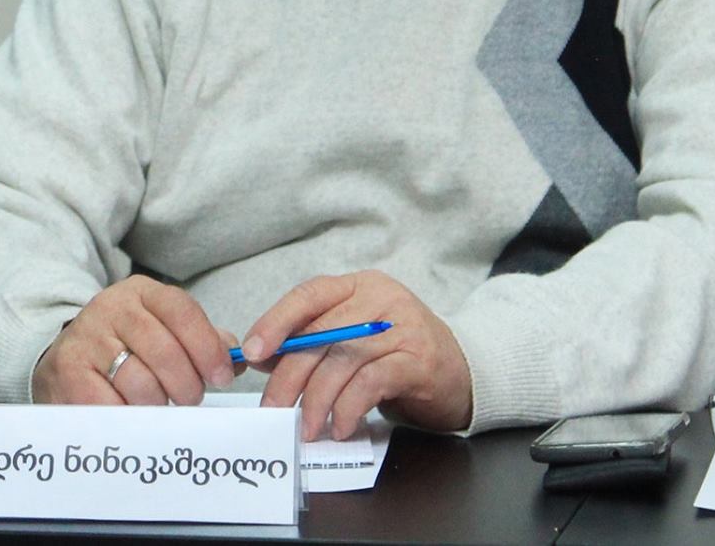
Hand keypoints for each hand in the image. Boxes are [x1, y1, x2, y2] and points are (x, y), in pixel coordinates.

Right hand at [31, 276, 237, 405]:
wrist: (66, 358)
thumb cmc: (125, 348)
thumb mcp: (162, 330)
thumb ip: (201, 341)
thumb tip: (237, 358)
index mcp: (140, 293)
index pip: (181, 311)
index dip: (207, 347)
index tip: (222, 376)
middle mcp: (110, 308)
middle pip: (164, 350)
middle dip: (187, 384)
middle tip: (191, 398)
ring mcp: (87, 339)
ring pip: (140, 382)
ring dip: (159, 404)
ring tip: (160, 406)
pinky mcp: (68, 372)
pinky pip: (112, 405)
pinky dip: (130, 416)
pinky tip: (135, 415)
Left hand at [241, 271, 471, 438]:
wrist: (463, 373)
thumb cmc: (398, 356)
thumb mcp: (354, 339)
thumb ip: (313, 341)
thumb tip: (261, 356)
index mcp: (358, 286)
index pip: (308, 295)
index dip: (275, 322)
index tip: (251, 352)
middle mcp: (381, 299)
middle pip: (321, 334)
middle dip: (290, 375)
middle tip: (273, 406)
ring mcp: (404, 327)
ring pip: (343, 360)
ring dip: (317, 400)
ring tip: (307, 427)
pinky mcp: (419, 360)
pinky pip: (371, 383)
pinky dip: (348, 408)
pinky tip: (340, 427)